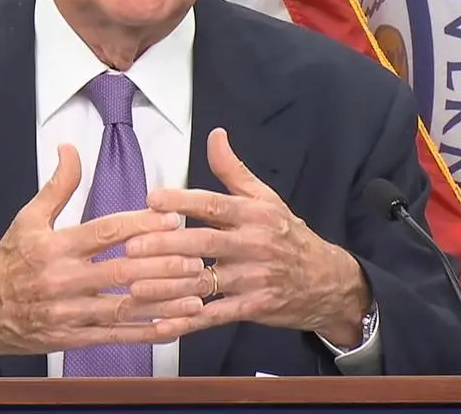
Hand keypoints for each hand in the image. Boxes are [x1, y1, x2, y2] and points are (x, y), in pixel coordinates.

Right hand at [0, 144, 207, 370]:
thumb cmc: (7, 262)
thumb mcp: (27, 219)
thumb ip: (57, 186)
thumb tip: (70, 147)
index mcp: (54, 247)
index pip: (105, 232)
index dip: (142, 224)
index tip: (172, 217)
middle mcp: (62, 280)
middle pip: (122, 271)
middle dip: (163, 265)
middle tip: (197, 256)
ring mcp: (68, 313)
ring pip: (124, 307)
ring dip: (164, 301)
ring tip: (197, 292)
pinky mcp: (71, 338)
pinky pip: (115, 337)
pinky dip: (146, 333)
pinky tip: (173, 326)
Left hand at [123, 128, 372, 347]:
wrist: (328, 281)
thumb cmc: (288, 235)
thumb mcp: (266, 199)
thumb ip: (234, 170)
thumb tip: (215, 135)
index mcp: (254, 214)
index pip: (214, 204)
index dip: (182, 201)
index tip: (152, 199)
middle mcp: (253, 245)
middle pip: (204, 243)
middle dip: (166, 245)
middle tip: (132, 247)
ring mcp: (253, 279)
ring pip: (205, 282)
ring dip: (169, 286)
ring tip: (135, 286)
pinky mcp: (253, 308)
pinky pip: (216, 316)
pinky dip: (188, 321)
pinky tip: (162, 324)